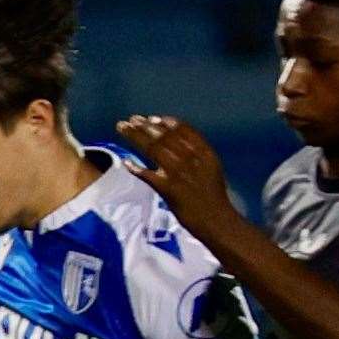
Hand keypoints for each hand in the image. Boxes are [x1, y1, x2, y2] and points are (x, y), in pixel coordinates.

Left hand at [115, 114, 235, 239]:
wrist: (216, 219)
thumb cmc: (214, 195)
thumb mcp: (212, 167)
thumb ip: (198, 152)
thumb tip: (178, 140)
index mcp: (202, 151)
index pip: (180, 129)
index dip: (164, 123)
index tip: (151, 118)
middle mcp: (189, 158)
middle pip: (162, 135)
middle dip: (144, 125)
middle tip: (131, 120)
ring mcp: (177, 172)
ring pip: (152, 148)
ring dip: (135, 136)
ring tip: (123, 128)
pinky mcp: (167, 188)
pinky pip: (147, 175)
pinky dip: (135, 168)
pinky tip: (127, 162)